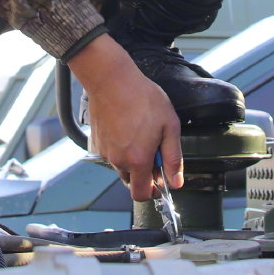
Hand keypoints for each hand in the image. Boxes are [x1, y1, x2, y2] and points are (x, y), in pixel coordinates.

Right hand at [68, 34, 183, 200]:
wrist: (112, 80)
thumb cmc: (141, 98)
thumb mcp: (169, 126)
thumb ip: (173, 157)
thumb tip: (176, 181)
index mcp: (138, 160)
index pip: (142, 194)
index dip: (154, 192)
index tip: (161, 181)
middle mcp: (118, 160)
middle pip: (132, 181)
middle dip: (144, 173)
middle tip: (153, 150)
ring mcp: (105, 152)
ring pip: (122, 167)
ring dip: (132, 159)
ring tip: (140, 134)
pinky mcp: (97, 143)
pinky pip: (112, 154)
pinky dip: (121, 149)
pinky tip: (127, 129)